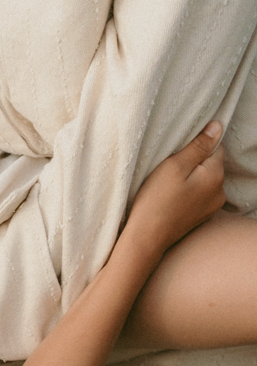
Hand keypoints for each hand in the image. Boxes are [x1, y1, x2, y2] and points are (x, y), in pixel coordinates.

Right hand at [126, 122, 225, 255]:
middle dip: (193, 164)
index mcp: (215, 176)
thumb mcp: (175, 166)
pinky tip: (172, 199)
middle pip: (210, 164)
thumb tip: (217, 127)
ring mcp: (212, 206)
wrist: (146, 238)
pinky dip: (187, 193)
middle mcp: (220, 192)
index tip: (176, 157)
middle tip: (169, 173)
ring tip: (169, 187)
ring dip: (190, 178)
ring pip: (204, 180)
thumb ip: (199, 146)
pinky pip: (198, 195)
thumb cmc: (156, 201)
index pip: (215, 147)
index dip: (195, 147)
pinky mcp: (201, 216)